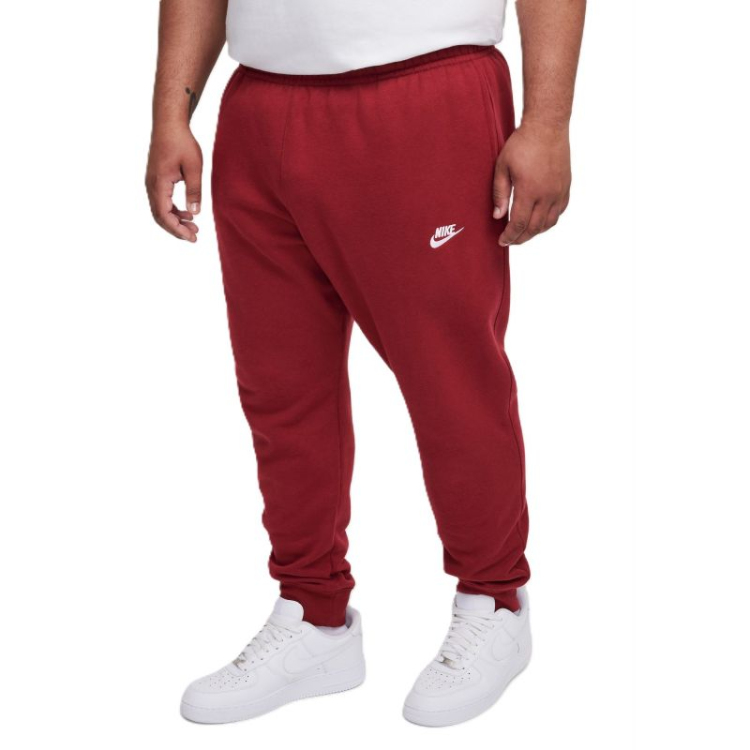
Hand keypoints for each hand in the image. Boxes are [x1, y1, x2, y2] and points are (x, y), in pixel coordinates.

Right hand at [146, 123, 202, 241]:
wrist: (169, 123)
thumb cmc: (181, 142)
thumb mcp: (193, 167)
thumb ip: (194, 190)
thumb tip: (195, 213)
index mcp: (159, 184)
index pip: (164, 215)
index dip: (177, 229)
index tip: (192, 237)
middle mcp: (151, 185)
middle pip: (160, 216)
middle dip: (176, 229)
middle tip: (195, 236)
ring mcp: (152, 182)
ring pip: (160, 210)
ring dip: (175, 220)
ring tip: (194, 227)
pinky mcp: (156, 179)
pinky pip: (162, 201)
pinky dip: (173, 210)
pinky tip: (188, 213)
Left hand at [492, 121, 570, 245]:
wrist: (547, 126)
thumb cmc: (522, 144)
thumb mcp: (502, 167)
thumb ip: (500, 194)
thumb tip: (498, 216)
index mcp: (530, 191)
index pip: (519, 224)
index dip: (510, 236)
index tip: (502, 241)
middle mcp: (547, 195)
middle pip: (534, 228)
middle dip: (521, 238)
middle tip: (510, 240)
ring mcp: (559, 191)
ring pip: (549, 223)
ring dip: (535, 232)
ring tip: (523, 233)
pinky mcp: (566, 186)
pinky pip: (559, 212)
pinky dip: (548, 221)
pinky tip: (539, 220)